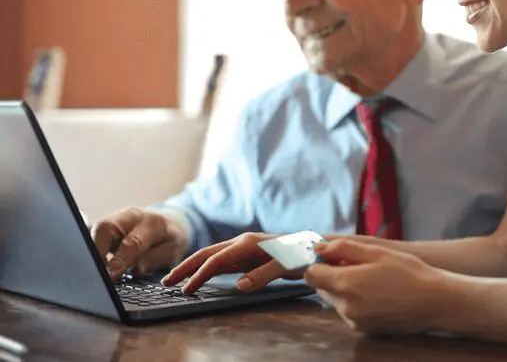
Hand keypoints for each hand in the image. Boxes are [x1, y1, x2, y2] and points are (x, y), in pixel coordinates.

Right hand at [90, 207, 188, 280]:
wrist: (170, 221)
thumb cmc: (171, 238)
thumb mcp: (174, 250)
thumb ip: (156, 258)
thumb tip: (136, 270)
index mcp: (151, 222)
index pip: (131, 242)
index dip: (119, 261)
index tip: (110, 277)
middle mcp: (129, 216)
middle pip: (104, 229)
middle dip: (97, 252)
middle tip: (97, 275)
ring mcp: (116, 218)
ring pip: (95, 231)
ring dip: (92, 252)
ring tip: (94, 272)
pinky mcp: (106, 225)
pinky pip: (93, 234)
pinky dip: (91, 249)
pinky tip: (92, 264)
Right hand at [161, 232, 297, 294]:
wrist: (314, 246)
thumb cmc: (301, 254)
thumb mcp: (286, 266)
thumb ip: (263, 275)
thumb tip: (239, 286)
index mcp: (248, 243)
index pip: (216, 260)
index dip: (199, 275)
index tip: (186, 290)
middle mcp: (242, 242)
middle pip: (206, 253)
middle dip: (185, 267)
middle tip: (165, 282)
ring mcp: (243, 248)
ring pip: (211, 256)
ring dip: (192, 267)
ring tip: (175, 280)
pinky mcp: (246, 254)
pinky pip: (221, 261)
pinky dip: (206, 268)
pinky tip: (199, 276)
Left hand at [305, 239, 444, 334]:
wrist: (433, 301)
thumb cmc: (408, 272)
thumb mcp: (376, 252)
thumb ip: (343, 248)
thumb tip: (319, 247)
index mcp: (346, 284)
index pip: (311, 274)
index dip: (319, 262)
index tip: (332, 256)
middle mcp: (345, 306)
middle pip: (322, 288)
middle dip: (332, 275)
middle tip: (356, 265)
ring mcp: (354, 320)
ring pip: (335, 300)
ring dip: (343, 288)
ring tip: (370, 279)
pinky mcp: (363, 329)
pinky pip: (348, 311)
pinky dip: (354, 301)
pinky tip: (376, 293)